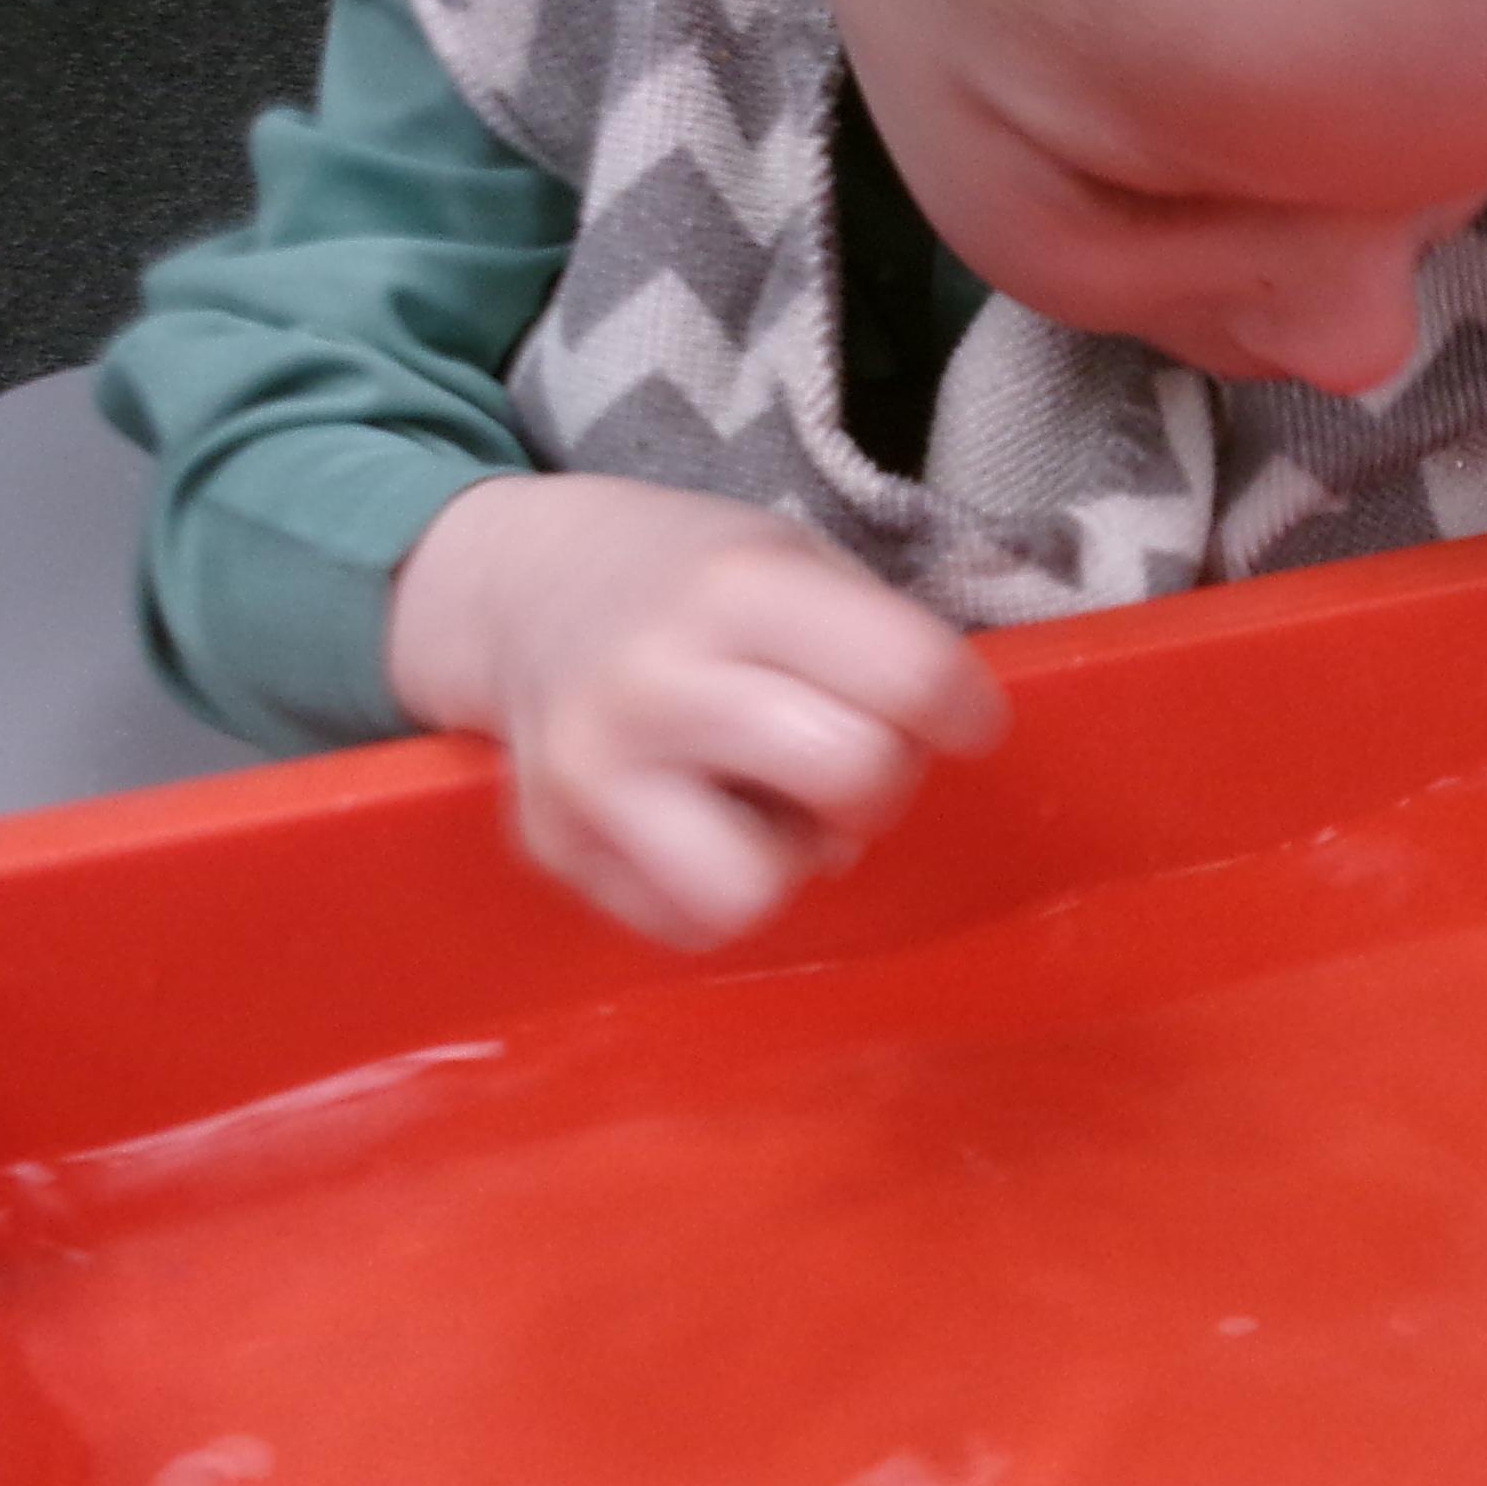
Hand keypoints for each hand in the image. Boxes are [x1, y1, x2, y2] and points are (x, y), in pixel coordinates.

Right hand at [386, 474, 1008, 947]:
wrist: (526, 586)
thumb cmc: (693, 583)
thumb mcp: (793, 559)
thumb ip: (874, 645)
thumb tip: (934, 751)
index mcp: (736, 586)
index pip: (910, 676)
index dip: (961, 710)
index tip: (953, 716)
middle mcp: (654, 678)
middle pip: (852, 777)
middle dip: (877, 781)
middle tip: (841, 752)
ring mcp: (591, 771)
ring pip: (753, 889)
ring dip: (789, 859)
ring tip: (767, 805)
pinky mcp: (553, 844)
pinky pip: (688, 926)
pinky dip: (718, 890)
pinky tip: (700, 823)